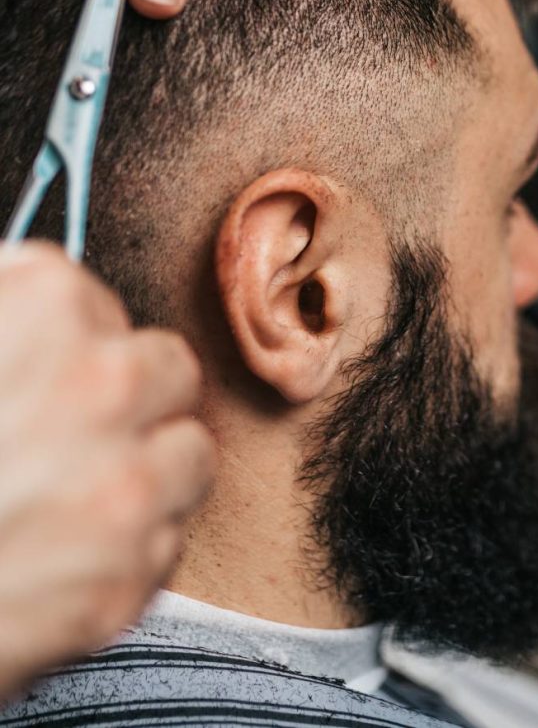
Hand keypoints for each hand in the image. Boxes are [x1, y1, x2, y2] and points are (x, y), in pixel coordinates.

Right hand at [0, 243, 213, 696]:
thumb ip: (6, 309)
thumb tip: (29, 292)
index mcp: (42, 308)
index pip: (90, 299)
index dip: (58, 340)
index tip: (33, 368)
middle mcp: (102, 384)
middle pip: (166, 367)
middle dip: (128, 396)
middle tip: (69, 433)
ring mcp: (125, 481)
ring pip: (188, 451)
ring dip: (146, 471)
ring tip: (76, 496)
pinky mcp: (127, 575)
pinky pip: (165, 540)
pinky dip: (127, 550)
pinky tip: (64, 557)